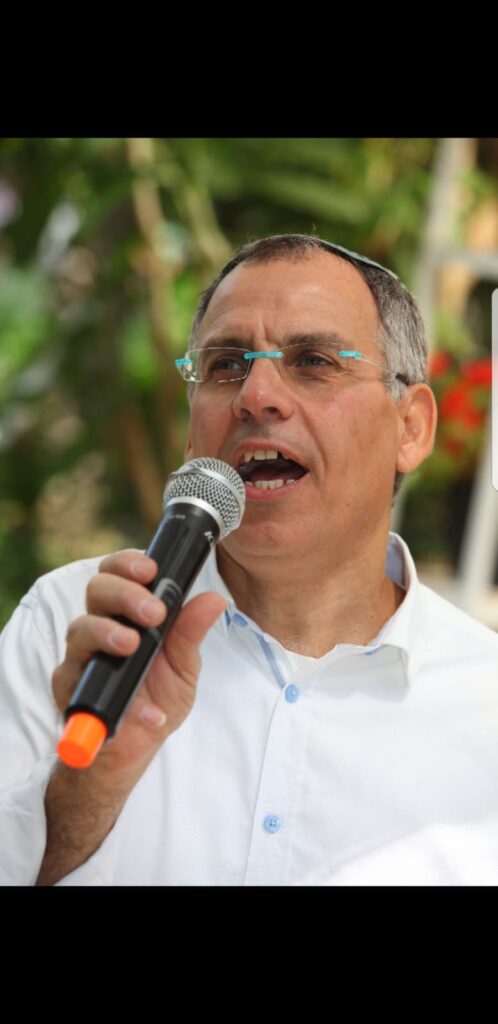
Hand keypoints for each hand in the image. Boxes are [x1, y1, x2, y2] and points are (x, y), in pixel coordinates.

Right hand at [52, 550, 225, 782]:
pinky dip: (119, 699)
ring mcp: (81, 658)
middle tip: (153, 612)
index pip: (116, 573)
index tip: (151, 569)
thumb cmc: (156, 696)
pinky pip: (84, 684)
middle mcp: (98, 628)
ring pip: (79, 630)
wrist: (136, 746)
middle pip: (96, 591)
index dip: (127, 564)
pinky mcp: (70, 690)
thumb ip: (191, 632)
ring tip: (131, 645)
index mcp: (124, 614)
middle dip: (124, 594)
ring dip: (106, 632)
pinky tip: (148, 713)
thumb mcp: (183, 665)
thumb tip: (213, 599)